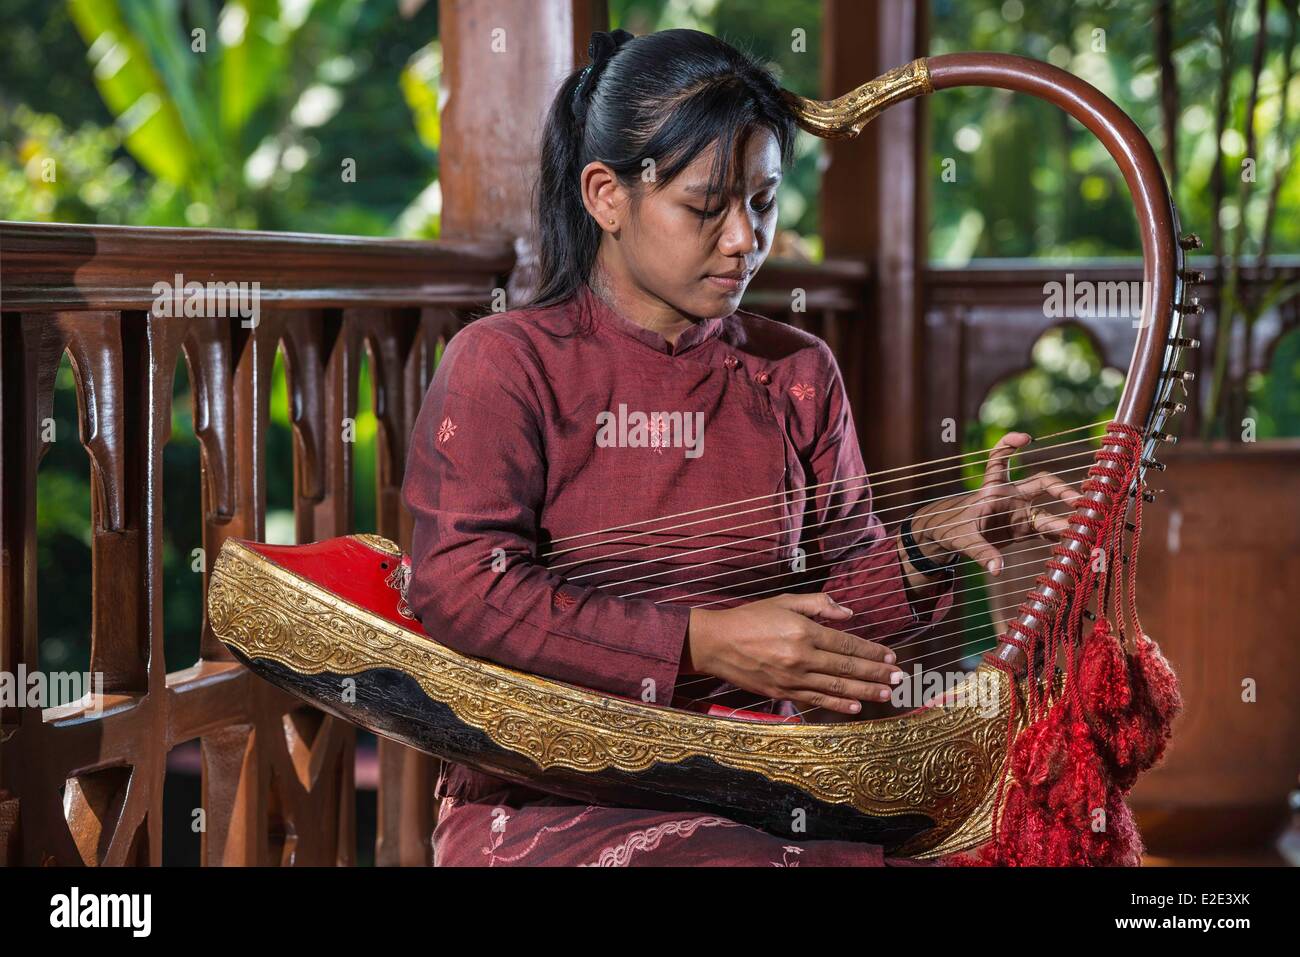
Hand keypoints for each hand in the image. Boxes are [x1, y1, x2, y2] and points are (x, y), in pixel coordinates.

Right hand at [685, 592, 905, 715]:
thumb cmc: (750, 618)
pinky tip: (855, 707)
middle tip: (899, 678)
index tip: (890, 656)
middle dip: (876, 674)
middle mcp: (802, 657)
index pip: (847, 644)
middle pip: (847, 668)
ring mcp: (792, 678)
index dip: (871, 651)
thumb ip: (818, 605)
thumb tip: (848, 613)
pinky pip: (816, 700)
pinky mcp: (782, 693)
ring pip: (836, 687)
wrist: (716, 643)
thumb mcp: (784, 601)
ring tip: (886, 694)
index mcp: (804, 631)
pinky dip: (837, 704)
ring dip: (864, 692)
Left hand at [908, 431, 1081, 576]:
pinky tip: (1078, 544)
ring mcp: (1020, 513)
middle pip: (1042, 484)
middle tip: (1077, 502)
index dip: (1010, 444)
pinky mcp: (1023, 529)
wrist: (950, 538)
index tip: (1027, 438)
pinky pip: (1046, 531)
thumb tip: (997, 570)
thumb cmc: (953, 529)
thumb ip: (981, 553)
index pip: (1000, 458)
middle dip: (1062, 490)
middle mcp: (1011, 496)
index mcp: (993, 489)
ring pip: (1048, 513)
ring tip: (1085, 529)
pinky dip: (1060, 537)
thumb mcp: (964, 540)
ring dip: (1065, 521)